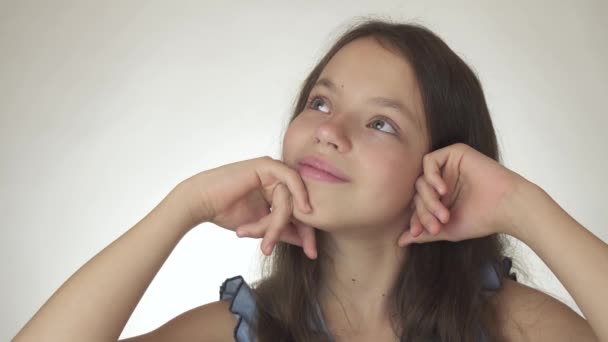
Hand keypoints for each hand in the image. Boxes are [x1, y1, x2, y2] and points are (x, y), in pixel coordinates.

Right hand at [181, 156, 317, 258]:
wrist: (202, 203)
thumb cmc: (226, 212)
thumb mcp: (262, 227)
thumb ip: (283, 231)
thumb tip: (305, 242)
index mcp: (276, 192)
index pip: (298, 213)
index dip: (307, 233)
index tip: (312, 253)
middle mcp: (276, 181)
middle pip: (299, 207)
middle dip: (304, 231)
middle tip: (309, 252)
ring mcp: (272, 171)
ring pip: (290, 201)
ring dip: (276, 225)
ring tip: (264, 241)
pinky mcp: (266, 165)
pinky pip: (290, 179)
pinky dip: (298, 194)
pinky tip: (303, 210)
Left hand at [398, 143, 528, 245]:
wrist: (508, 208)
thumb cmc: (482, 219)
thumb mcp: (447, 229)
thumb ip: (424, 233)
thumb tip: (400, 241)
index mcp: (441, 195)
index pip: (417, 203)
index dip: (415, 217)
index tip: (418, 232)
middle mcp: (443, 178)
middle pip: (418, 191)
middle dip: (424, 211)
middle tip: (436, 225)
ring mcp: (449, 165)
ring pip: (422, 178)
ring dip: (428, 198)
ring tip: (444, 213)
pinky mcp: (456, 152)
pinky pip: (430, 160)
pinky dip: (431, 176)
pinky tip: (443, 191)